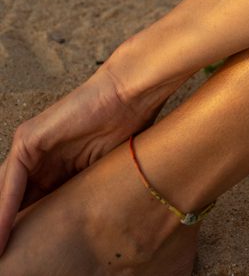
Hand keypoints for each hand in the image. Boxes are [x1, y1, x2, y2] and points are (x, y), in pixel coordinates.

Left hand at [0, 57, 174, 253]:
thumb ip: (77, 199)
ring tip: (0, 257)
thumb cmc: (126, 132)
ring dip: (1, 228)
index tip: (18, 264)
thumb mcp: (98, 179)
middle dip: (6, 232)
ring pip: (4, 196)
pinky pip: (9, 183)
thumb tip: (76, 236)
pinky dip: (4, 211)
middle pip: (11, 204)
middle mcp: (34, 160)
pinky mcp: (27, 140)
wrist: (130, 96)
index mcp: (51, 170)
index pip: (27, 208)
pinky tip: (2, 235)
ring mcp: (28, 148)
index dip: (20, 235)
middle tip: (4, 264)